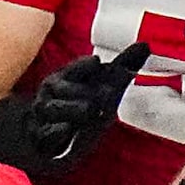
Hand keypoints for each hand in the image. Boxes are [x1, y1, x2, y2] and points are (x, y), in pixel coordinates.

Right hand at [0, 41, 149, 174]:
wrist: (42, 135)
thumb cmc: (77, 107)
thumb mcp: (99, 86)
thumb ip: (122, 68)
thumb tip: (145, 45)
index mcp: (64, 78)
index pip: (73, 69)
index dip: (83, 66)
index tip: (96, 63)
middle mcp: (50, 95)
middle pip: (62, 89)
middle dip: (82, 92)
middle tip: (106, 95)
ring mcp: (43, 116)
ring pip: (53, 109)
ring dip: (72, 110)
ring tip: (90, 110)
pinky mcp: (39, 138)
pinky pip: (44, 133)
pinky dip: (55, 131)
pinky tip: (65, 129)